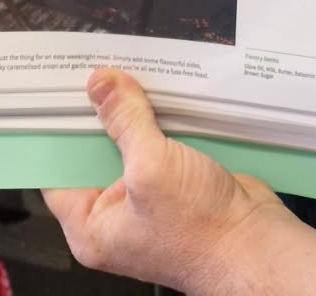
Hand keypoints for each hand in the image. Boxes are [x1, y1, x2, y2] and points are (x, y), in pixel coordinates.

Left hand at [44, 68, 293, 294]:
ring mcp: (148, 198)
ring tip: (134, 70)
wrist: (256, 246)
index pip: (59, 170)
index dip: (60, 129)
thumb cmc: (200, 229)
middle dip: (103, 112)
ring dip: (136, 112)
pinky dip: (163, 120)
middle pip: (97, 152)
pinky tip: (166, 91)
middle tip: (102, 68)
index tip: (60, 88)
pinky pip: (161, 144)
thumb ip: (123, 121)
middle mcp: (116, 214)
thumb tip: (100, 83)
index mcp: (92, 225)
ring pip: (132, 143)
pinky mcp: (177, 184)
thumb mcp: (151, 167)